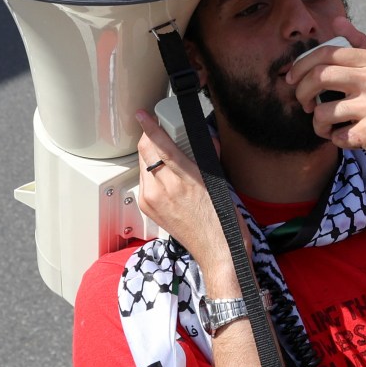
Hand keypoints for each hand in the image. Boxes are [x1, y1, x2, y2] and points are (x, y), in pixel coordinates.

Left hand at [131, 110, 246, 272]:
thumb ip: (205, 157)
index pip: (159, 144)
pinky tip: (165, 176)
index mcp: (183, 179)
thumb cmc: (223, 220)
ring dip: (151, 156)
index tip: (142, 114)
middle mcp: (162, 189)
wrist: (217, 252)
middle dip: (152, 139)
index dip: (149, 126)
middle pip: (146, 151)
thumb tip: (201, 139)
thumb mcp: (217, 182)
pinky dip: (151, 172)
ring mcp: (152, 201)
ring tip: (169, 158)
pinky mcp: (148, 209)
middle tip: (166, 134)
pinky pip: (144, 181)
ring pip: (143, 165)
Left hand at [284, 19, 365, 177]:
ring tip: (328, 127)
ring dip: (318, 125)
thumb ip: (359, 45)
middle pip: (318, 77)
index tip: (292, 78)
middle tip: (304, 105)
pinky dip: (337, 140)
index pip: (326, 52)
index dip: (301, 64)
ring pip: (322, 112)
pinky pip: (336, 136)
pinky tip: (349, 137)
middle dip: (301, 93)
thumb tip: (337, 20)